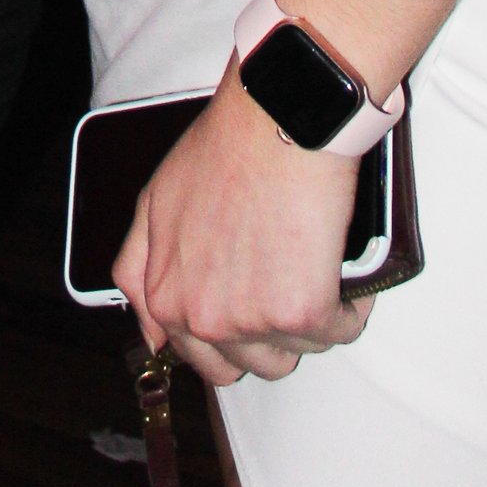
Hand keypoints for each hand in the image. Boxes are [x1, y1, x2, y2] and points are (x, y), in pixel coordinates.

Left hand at [113, 66, 374, 388]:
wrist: (274, 122)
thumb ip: (140, 268)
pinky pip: (339, 332)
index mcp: (165, 296)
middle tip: (279, 280)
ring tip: (304, 262)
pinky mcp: (301, 314)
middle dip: (267, 333)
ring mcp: (250, 320)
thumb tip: (153, 334)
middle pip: (247, 365)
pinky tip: (336, 265)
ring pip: (294, 353)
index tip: (247, 311)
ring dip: (306, 319)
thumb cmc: (222, 151)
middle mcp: (201, 318)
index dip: (228, 335)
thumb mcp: (155, 203)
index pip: (195, 358)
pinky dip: (347, 304)